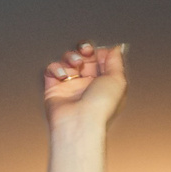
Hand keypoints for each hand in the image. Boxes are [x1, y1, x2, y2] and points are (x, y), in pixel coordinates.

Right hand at [42, 41, 125, 171]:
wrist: (79, 122)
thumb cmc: (101, 106)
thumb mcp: (118, 80)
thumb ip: (116, 61)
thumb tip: (117, 48)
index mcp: (105, 84)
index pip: (101, 60)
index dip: (99, 52)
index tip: (99, 51)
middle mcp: (89, 84)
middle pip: (84, 57)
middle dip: (84, 50)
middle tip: (85, 52)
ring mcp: (71, 85)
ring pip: (67, 60)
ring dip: (71, 57)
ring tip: (75, 65)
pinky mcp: (54, 87)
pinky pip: (52, 69)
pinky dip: (56, 68)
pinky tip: (62, 76)